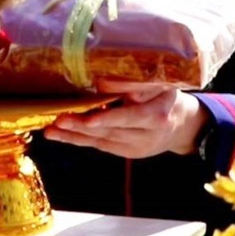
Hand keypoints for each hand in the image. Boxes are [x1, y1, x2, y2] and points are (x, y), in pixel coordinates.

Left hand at [43, 81, 208, 158]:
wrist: (182, 125)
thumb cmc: (168, 96)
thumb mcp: (158, 85)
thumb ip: (133, 85)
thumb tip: (100, 83)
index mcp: (157, 116)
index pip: (130, 119)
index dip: (108, 119)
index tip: (88, 118)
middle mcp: (145, 137)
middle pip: (110, 132)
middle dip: (81, 128)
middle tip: (58, 120)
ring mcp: (135, 148)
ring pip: (100, 142)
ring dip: (73, 136)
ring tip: (51, 131)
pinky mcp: (125, 152)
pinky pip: (100, 145)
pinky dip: (79, 140)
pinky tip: (60, 134)